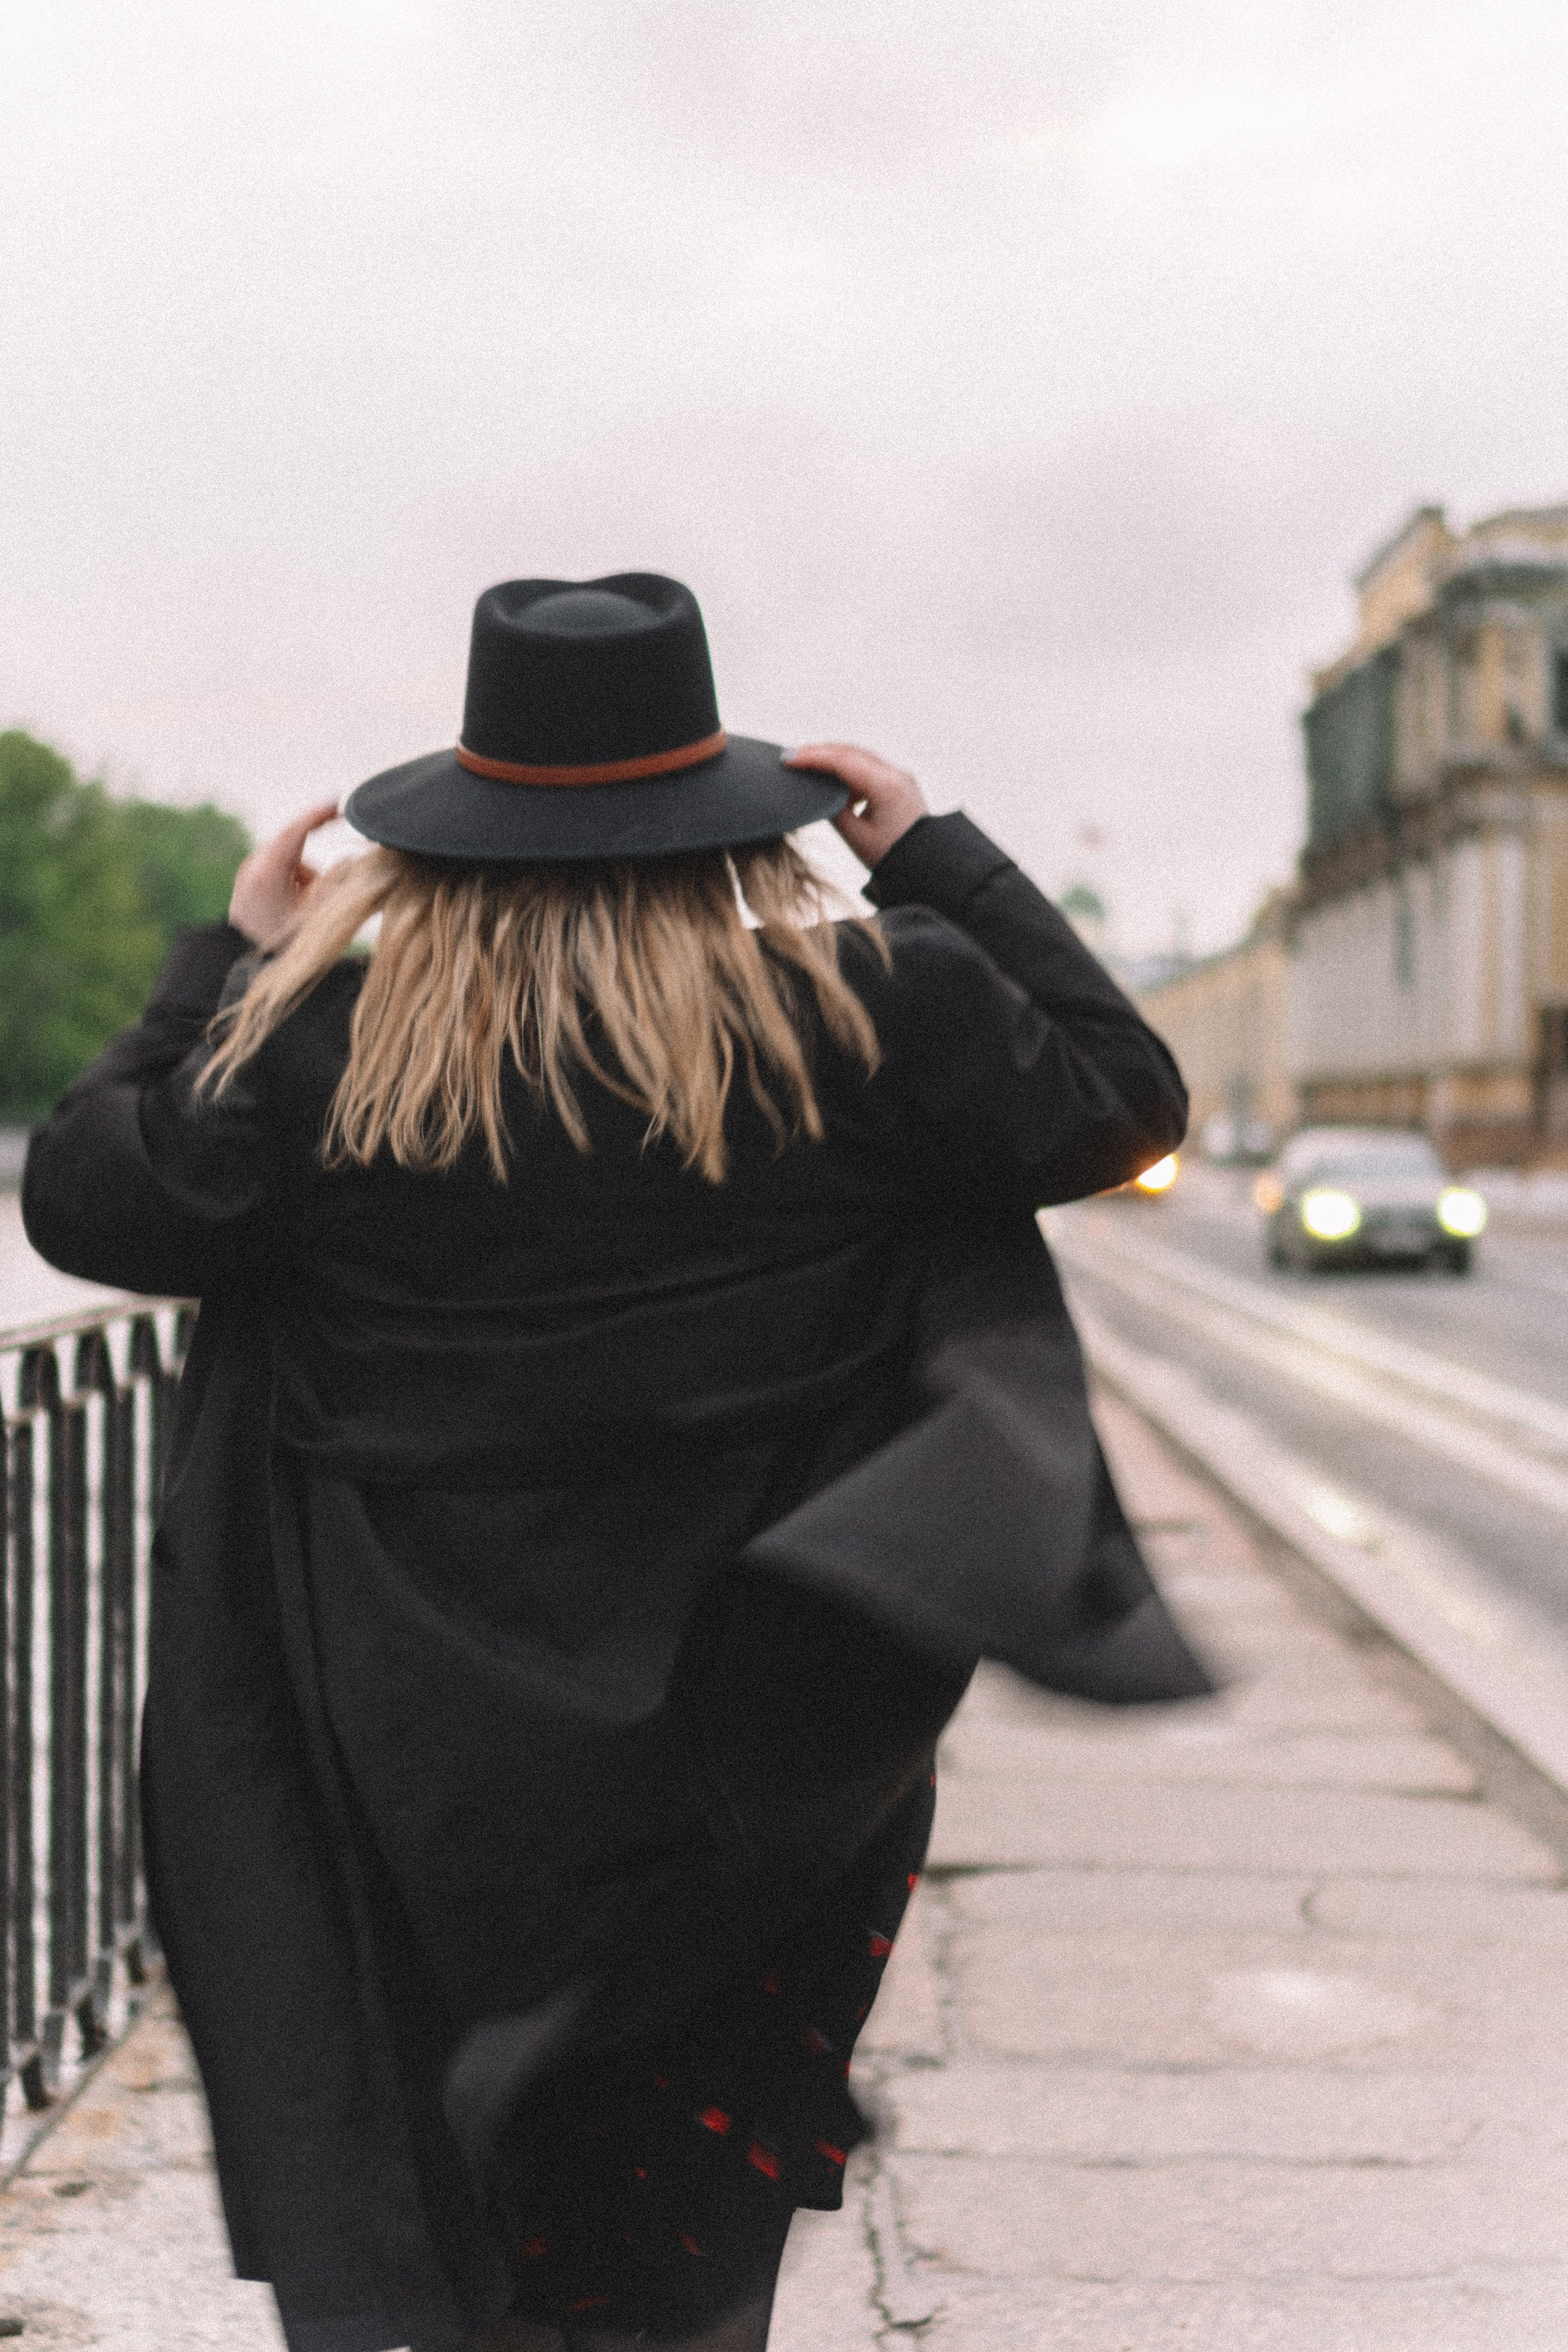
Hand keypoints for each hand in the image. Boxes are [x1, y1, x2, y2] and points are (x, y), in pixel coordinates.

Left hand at [228, 801, 340, 947]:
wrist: (252, 966)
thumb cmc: (288, 943)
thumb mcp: (321, 912)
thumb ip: (338, 881)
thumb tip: (348, 861)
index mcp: (269, 872)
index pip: (297, 831)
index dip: (319, 815)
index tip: (337, 803)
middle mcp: (252, 868)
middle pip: (292, 847)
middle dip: (312, 868)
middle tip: (319, 893)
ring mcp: (245, 875)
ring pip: (285, 860)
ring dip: (301, 877)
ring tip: (301, 908)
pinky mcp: (244, 883)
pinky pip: (274, 871)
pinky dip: (289, 882)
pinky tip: (288, 907)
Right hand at [784, 743, 928, 870]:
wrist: (927, 867)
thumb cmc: (895, 858)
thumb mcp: (857, 837)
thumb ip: (834, 810)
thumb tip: (819, 793)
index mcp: (886, 786)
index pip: (842, 761)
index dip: (812, 758)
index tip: (789, 760)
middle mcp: (895, 775)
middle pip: (850, 753)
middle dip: (819, 752)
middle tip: (792, 757)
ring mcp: (899, 777)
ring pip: (859, 757)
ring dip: (833, 759)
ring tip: (807, 766)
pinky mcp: (899, 783)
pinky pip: (869, 767)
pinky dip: (848, 769)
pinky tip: (833, 780)